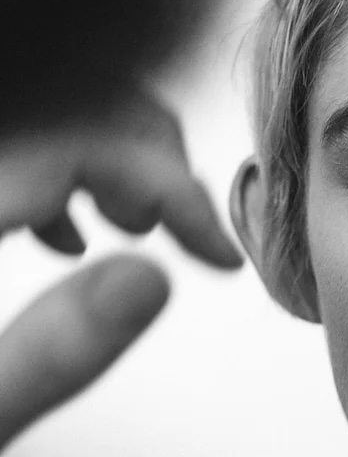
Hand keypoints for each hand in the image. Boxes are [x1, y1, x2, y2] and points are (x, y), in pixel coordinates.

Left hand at [0, 89, 241, 451]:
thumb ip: (47, 356)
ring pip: (54, 106)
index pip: (84, 139)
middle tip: (191, 233)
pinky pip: (21, 132)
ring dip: (109, 155)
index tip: (216, 250)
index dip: (172, 187)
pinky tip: (60, 228)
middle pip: (75, 99)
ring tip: (135, 225)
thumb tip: (147, 284)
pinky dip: (62, 161)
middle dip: (152, 160)